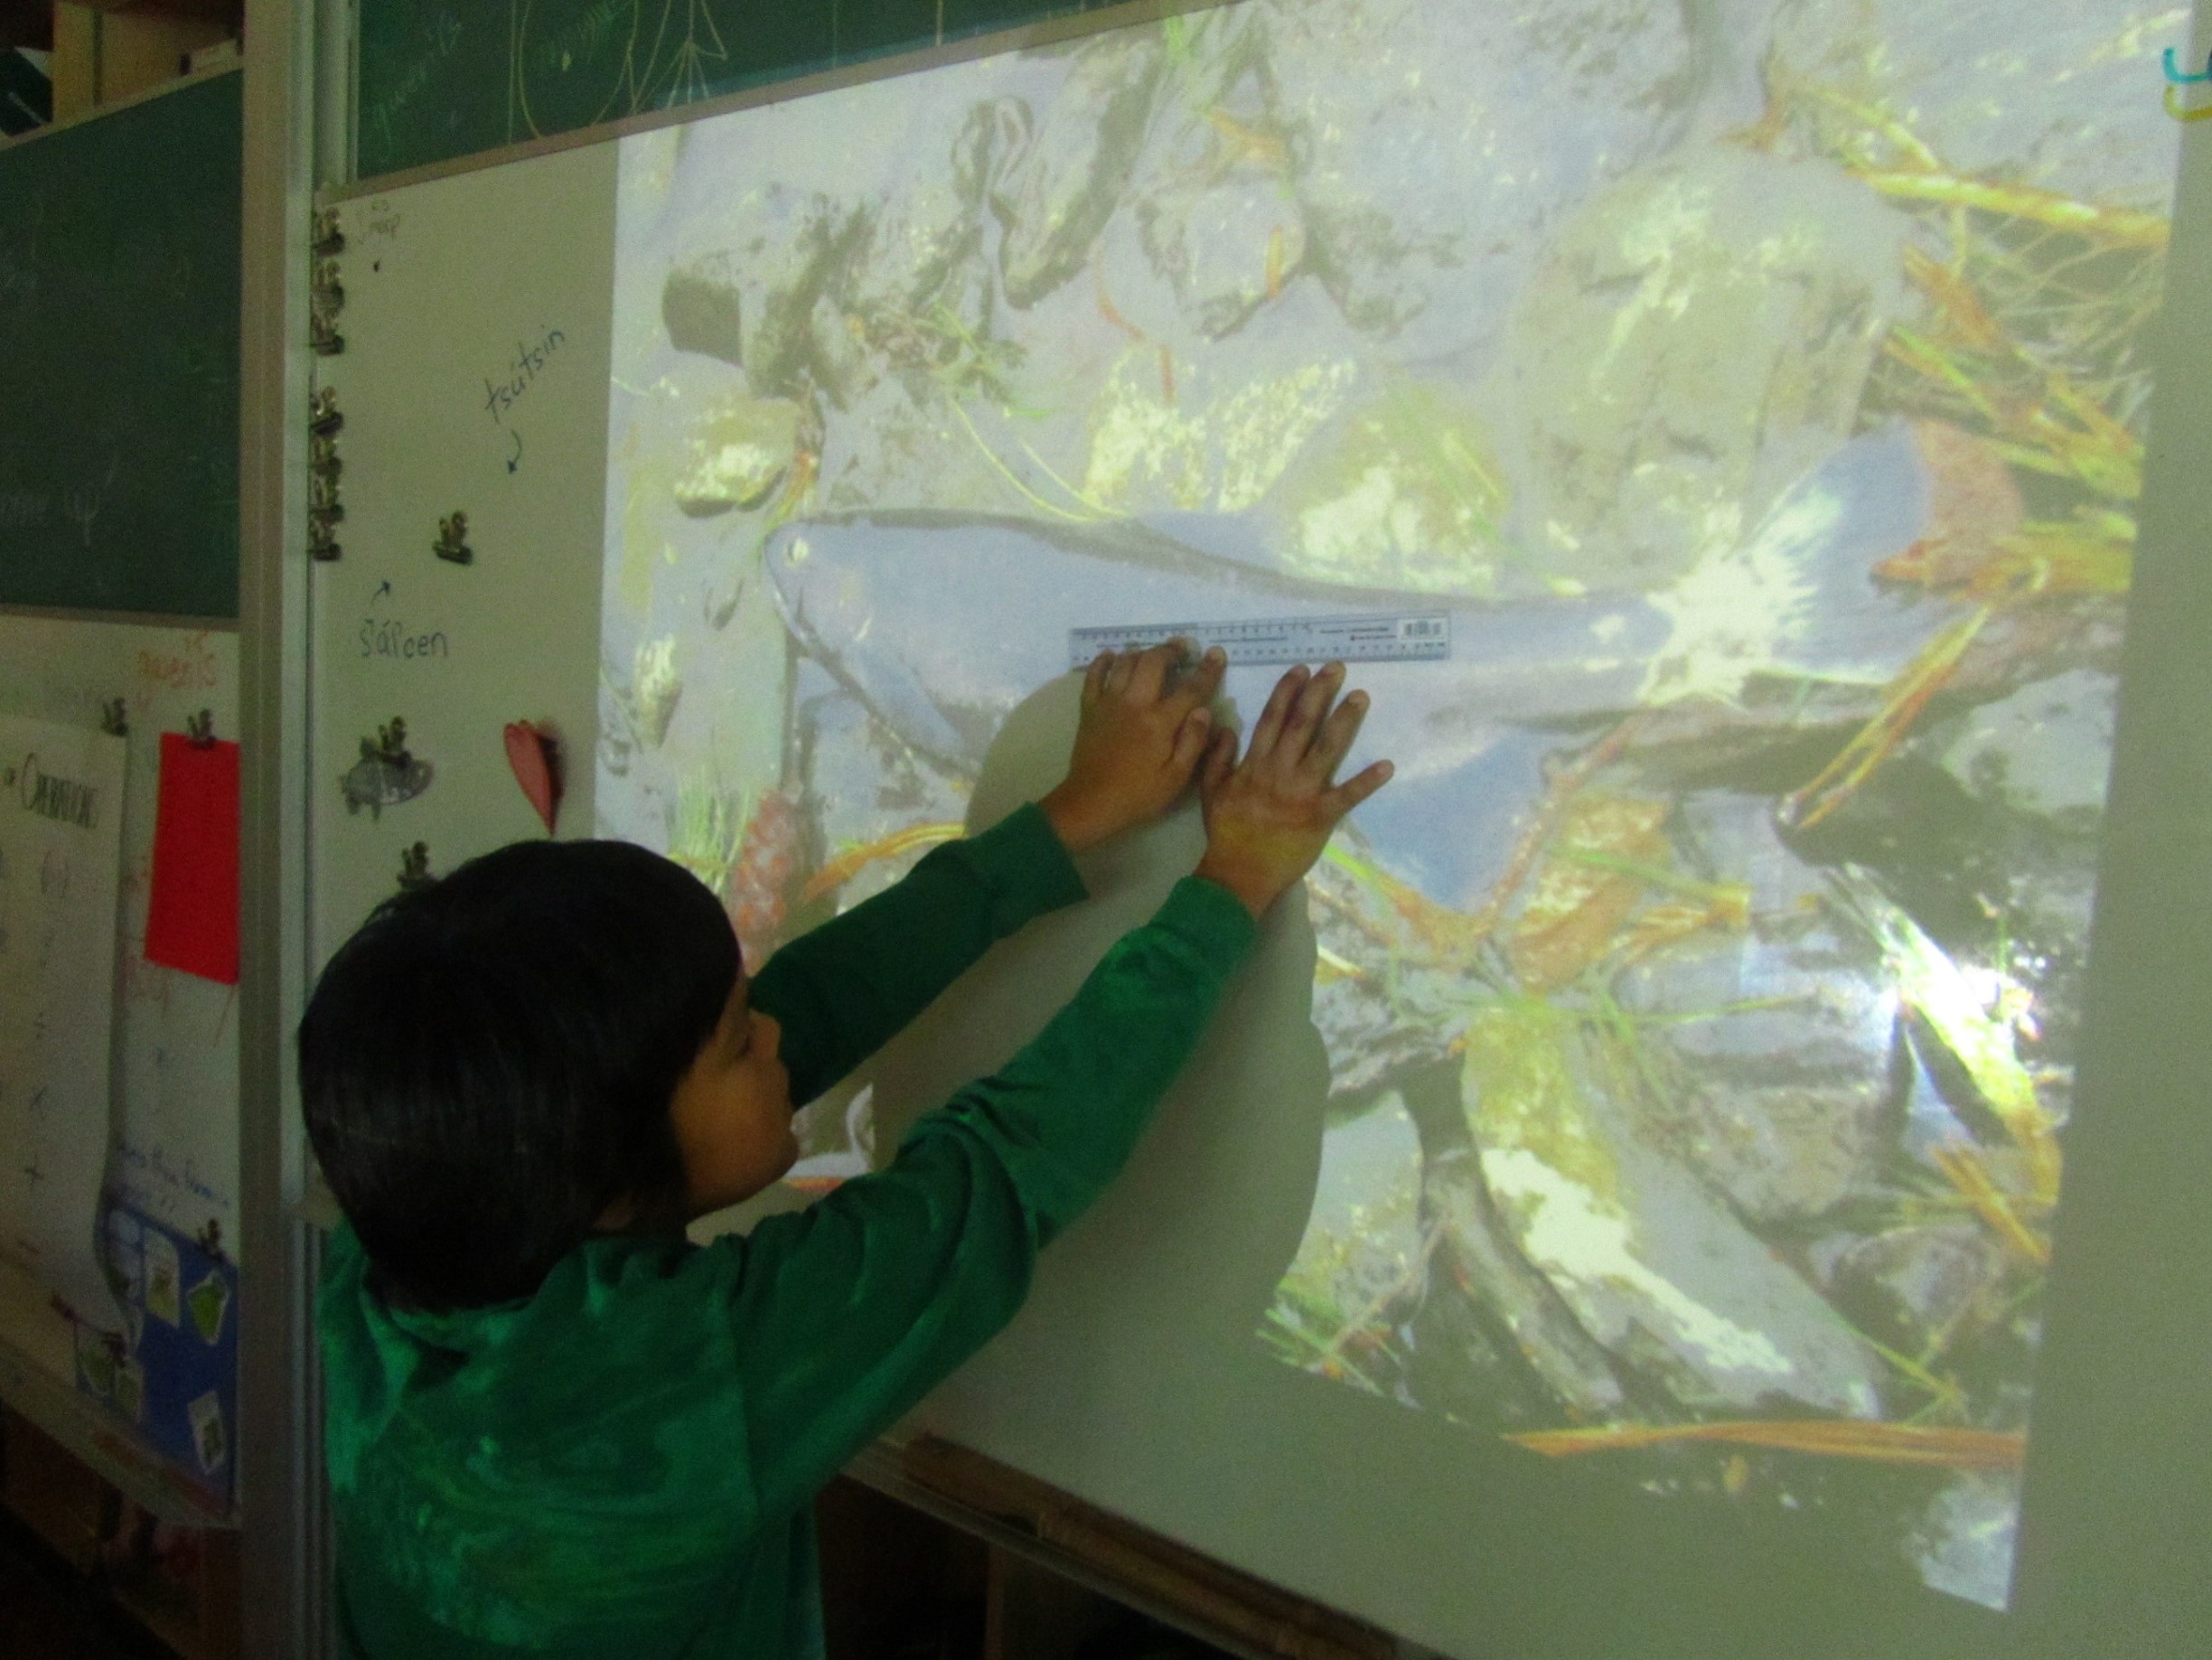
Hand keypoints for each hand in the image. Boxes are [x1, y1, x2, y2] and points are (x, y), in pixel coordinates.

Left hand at [1039, 642, 1227, 853]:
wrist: (1091, 803)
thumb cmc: (1138, 795)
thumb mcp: (1176, 778)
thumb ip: (1193, 742)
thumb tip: (1205, 710)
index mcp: (1160, 722)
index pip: (1190, 688)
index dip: (1207, 669)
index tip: (1216, 653)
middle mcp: (1135, 703)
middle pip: (1154, 662)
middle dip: (1171, 650)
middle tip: (1182, 647)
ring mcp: (1109, 703)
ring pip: (1126, 662)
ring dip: (1142, 651)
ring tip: (1153, 651)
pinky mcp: (1090, 708)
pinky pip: (1094, 675)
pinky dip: (1104, 661)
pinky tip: (1112, 656)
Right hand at [1193, 663, 1392, 917]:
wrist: (1238, 873)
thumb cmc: (1226, 832)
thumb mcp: (1211, 790)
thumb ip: (1217, 757)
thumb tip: (1225, 726)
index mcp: (1254, 764)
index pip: (1272, 719)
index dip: (1287, 691)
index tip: (1302, 669)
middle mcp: (1279, 772)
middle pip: (1302, 725)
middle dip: (1319, 693)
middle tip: (1336, 668)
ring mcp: (1301, 793)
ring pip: (1325, 750)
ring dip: (1344, 721)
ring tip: (1360, 696)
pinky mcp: (1320, 816)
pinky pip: (1346, 796)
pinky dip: (1367, 781)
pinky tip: (1387, 765)